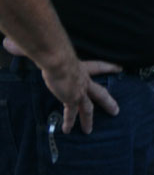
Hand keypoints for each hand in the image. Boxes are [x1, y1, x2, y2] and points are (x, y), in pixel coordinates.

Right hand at [3, 37, 120, 134]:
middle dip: (108, 101)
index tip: (120, 68)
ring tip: (89, 130)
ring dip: (89, 119)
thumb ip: (26, 48)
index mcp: (81, 66)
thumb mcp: (45, 49)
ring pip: (89, 108)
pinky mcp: (72, 99)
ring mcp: (79, 91)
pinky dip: (70, 122)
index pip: (98, 66)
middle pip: (100, 92)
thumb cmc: (53, 49)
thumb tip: (7, 44)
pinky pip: (72, 114)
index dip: (108, 67)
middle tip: (116, 110)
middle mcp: (84, 80)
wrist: (57, 57)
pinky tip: (68, 130)